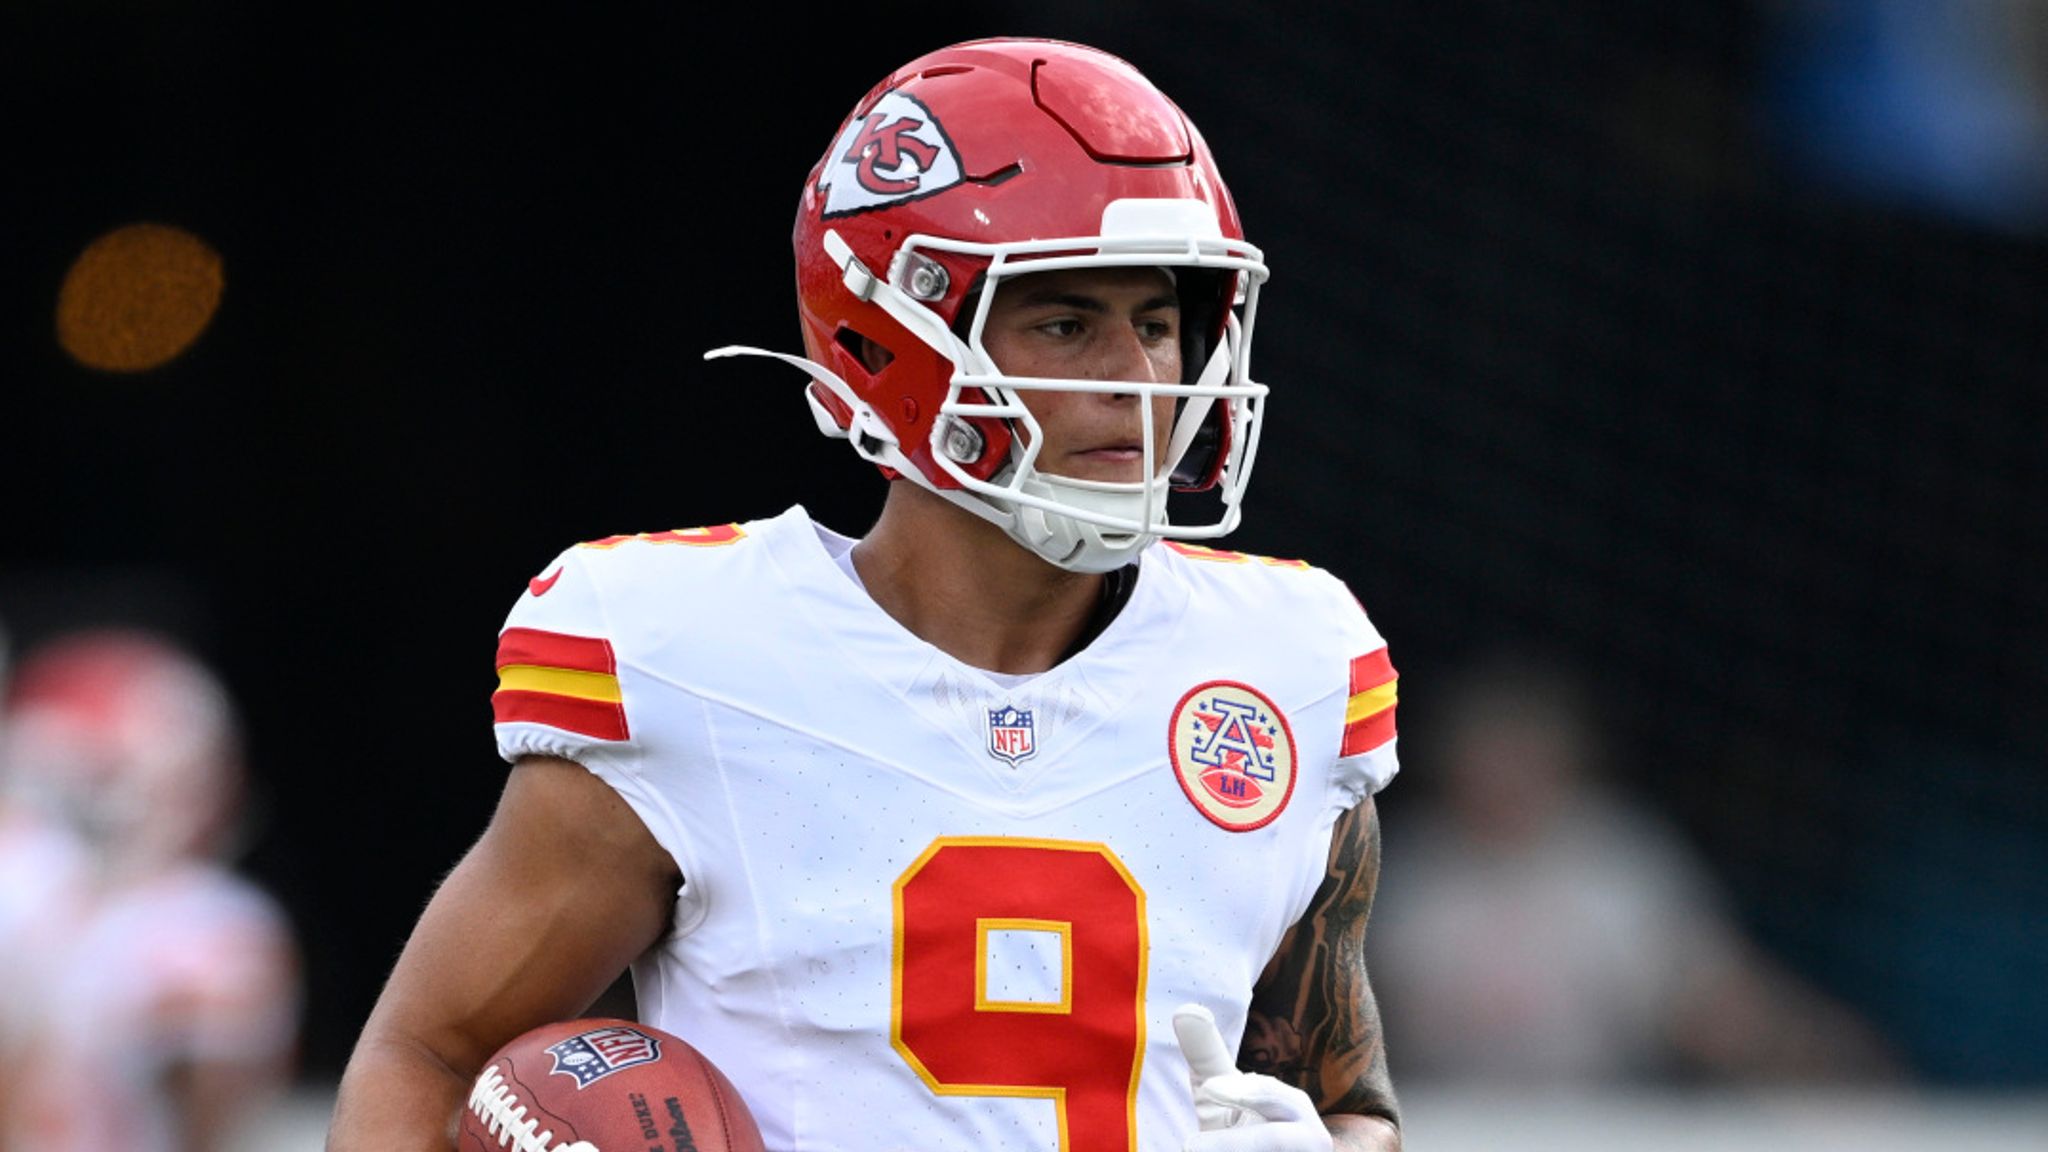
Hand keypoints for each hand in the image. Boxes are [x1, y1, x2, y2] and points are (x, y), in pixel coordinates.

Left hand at [1172, 1003, 1332, 1151]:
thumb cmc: (1240, 1128)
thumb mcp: (1222, 1092)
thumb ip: (1207, 1054)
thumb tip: (1186, 1009)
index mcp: (1294, 1109)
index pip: (1276, 1098)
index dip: (1246, 1092)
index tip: (1209, 1089)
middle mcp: (1310, 1142)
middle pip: (1276, 1141)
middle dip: (1232, 1143)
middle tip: (1187, 1147)